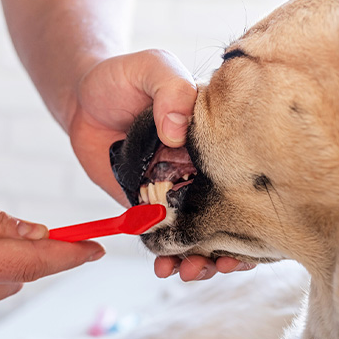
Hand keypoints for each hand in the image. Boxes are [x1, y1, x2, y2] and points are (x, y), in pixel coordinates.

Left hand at [67, 50, 255, 279]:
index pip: (247, 174)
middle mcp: (201, 167)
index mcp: (215, 138)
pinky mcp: (146, 205)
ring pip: (198, 232)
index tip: (256, 229)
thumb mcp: (151, 66)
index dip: (256, 205)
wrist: (81, 96)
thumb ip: (169, 88)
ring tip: (191, 271)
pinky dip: (166, 256)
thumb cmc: (122, 76)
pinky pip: (162, 236)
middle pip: (229, 212)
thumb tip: (177, 129)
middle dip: (233, 245)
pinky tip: (163, 267)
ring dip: (201, 258)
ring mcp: (175, 189)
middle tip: (223, 262)